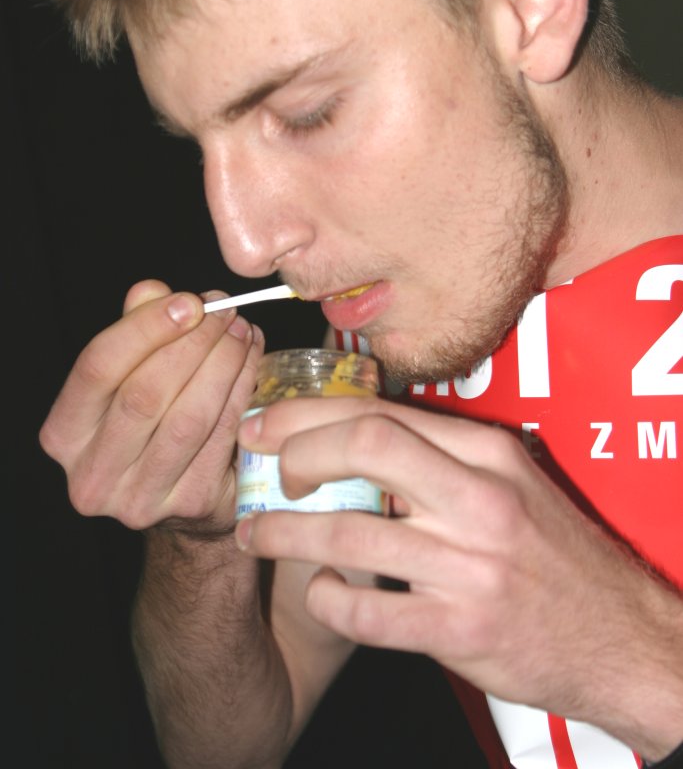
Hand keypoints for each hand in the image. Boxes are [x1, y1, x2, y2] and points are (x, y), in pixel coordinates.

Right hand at [40, 279, 263, 533]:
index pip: (97, 368)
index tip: (188, 301)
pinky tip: (252, 361)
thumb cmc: (150, 423)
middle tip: (225, 311)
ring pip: (188, 417)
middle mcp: (92, 475)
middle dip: (193, 343)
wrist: (179, 501)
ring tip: (242, 330)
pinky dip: (241, 391)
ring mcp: (139, 499)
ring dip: (223, 364)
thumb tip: (152, 291)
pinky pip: (221, 436)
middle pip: (145, 394)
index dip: (145, 328)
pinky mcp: (189, 504)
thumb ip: (135, 330)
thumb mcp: (130, 375)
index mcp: (64, 435)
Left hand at [234, 396, 682, 748]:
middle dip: (293, 453)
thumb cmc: (553, 552)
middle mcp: (480, 499)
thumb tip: (352, 434)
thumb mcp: (510, 482)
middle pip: (365, 448)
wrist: (617, 635)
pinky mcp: (461, 629)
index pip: (380, 413)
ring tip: (254, 534)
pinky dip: (327, 599)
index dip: (307, 416)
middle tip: (258, 471)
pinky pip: (369, 612)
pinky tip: (319, 590)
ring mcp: (471, 565)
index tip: (266, 425)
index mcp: (487, 453)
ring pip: (351, 533)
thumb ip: (441, 457)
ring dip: (285, 532)